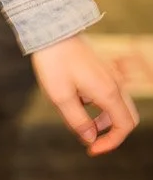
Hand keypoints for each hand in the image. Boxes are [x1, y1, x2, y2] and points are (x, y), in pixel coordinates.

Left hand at [32, 35, 138, 155]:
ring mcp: (111, 75)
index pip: (125, 126)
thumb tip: (89, 138)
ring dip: (103, 119)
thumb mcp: (60, 96)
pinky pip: (108, 94)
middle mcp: (115, 84)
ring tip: (78, 120)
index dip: (112, 143)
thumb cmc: (54, 62)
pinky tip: (76, 101)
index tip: (92, 149)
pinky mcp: (103, 70)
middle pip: (127, 117)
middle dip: (111, 133)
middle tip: (89, 140)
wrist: (51, 31)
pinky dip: (98, 105)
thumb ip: (76, 120)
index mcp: (108, 92)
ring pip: (117, 106)